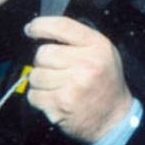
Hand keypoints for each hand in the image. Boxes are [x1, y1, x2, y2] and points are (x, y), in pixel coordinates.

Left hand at [24, 16, 132, 143]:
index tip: (31, 29)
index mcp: (98, 46)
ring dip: (41, 82)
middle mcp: (87, 63)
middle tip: (56, 71)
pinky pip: (34, 95)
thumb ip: (80, 40)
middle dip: (43, 62)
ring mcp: (74, 84)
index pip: (62, 26)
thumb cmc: (106, 83)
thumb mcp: (104, 53)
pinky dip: (39, 98)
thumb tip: (45, 32)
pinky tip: (54, 100)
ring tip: (57, 87)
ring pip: (35, 75)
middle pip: (43, 53)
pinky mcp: (62, 103)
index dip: (40, 26)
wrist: (114, 119)